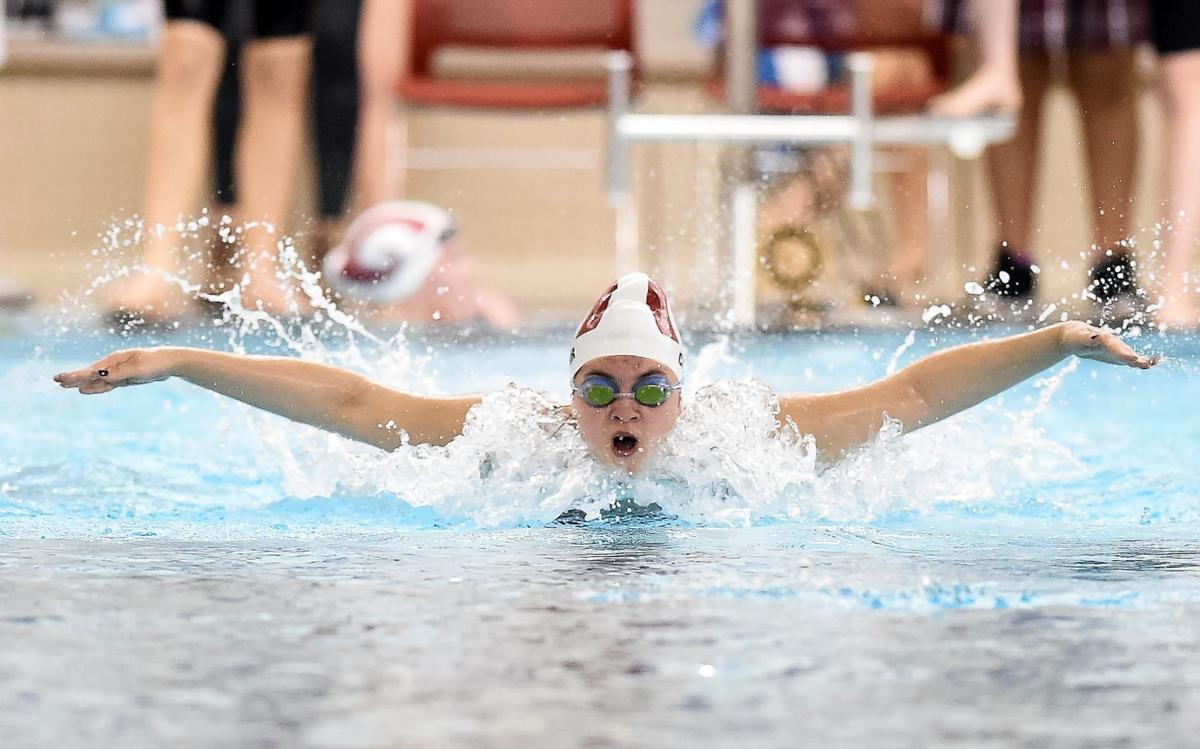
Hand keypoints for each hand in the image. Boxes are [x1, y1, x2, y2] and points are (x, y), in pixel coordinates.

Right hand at [54, 348, 175, 393]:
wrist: (170, 363)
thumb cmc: (155, 363)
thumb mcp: (138, 369)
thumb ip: (119, 373)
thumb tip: (101, 376)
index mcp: (115, 360)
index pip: (92, 370)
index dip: (76, 375)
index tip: (62, 378)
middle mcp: (114, 365)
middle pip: (90, 374)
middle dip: (74, 378)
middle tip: (56, 380)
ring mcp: (118, 372)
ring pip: (96, 380)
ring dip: (81, 383)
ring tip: (64, 385)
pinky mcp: (124, 379)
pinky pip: (106, 384)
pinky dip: (95, 388)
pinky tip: (85, 390)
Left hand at [1058, 321, 1157, 368]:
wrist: (1076, 336)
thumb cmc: (1075, 335)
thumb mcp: (1078, 336)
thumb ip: (1086, 337)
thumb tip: (1094, 337)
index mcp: (1101, 336)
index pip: (1111, 343)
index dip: (1121, 351)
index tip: (1130, 358)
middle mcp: (1112, 342)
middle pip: (1122, 349)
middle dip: (1131, 356)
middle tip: (1142, 363)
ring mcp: (1116, 349)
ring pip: (1128, 354)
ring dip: (1139, 359)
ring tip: (1150, 364)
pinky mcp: (1118, 356)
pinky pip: (1129, 359)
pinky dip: (1139, 361)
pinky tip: (1150, 365)